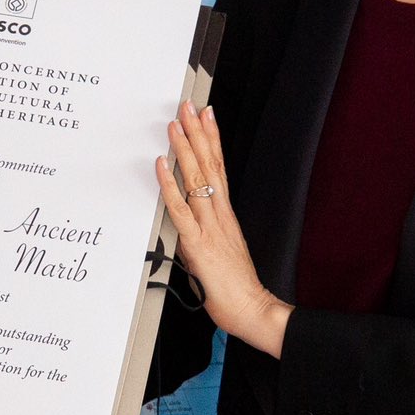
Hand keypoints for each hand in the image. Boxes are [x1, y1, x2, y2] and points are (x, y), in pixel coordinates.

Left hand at [156, 101, 291, 357]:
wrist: (252, 309)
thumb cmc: (235, 287)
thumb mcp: (217, 252)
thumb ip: (201, 233)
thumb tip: (183, 223)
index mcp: (225, 215)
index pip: (218, 168)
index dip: (211, 140)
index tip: (207, 116)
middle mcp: (219, 214)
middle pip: (209, 165)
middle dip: (197, 132)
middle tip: (189, 105)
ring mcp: (209, 226)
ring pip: (196, 179)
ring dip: (184, 149)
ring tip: (175, 123)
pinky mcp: (198, 243)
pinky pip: (180, 209)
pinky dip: (169, 184)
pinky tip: (162, 164)